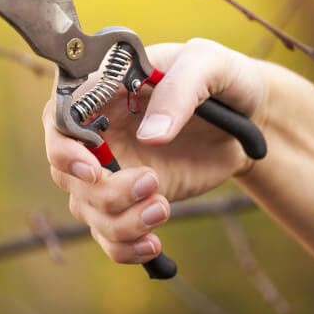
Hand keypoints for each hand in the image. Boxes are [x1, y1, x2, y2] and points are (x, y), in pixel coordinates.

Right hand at [42, 39, 266, 264]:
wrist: (254, 118)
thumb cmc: (224, 78)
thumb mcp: (208, 65)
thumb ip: (178, 91)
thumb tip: (150, 137)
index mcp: (107, 90)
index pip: (59, 118)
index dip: (64, 148)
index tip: (94, 170)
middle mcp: (101, 131)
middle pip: (67, 172)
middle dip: (103, 191)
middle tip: (151, 183)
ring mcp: (115, 168)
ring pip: (86, 208)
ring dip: (120, 221)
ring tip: (163, 208)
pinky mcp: (133, 199)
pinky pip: (109, 233)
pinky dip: (124, 248)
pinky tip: (154, 244)